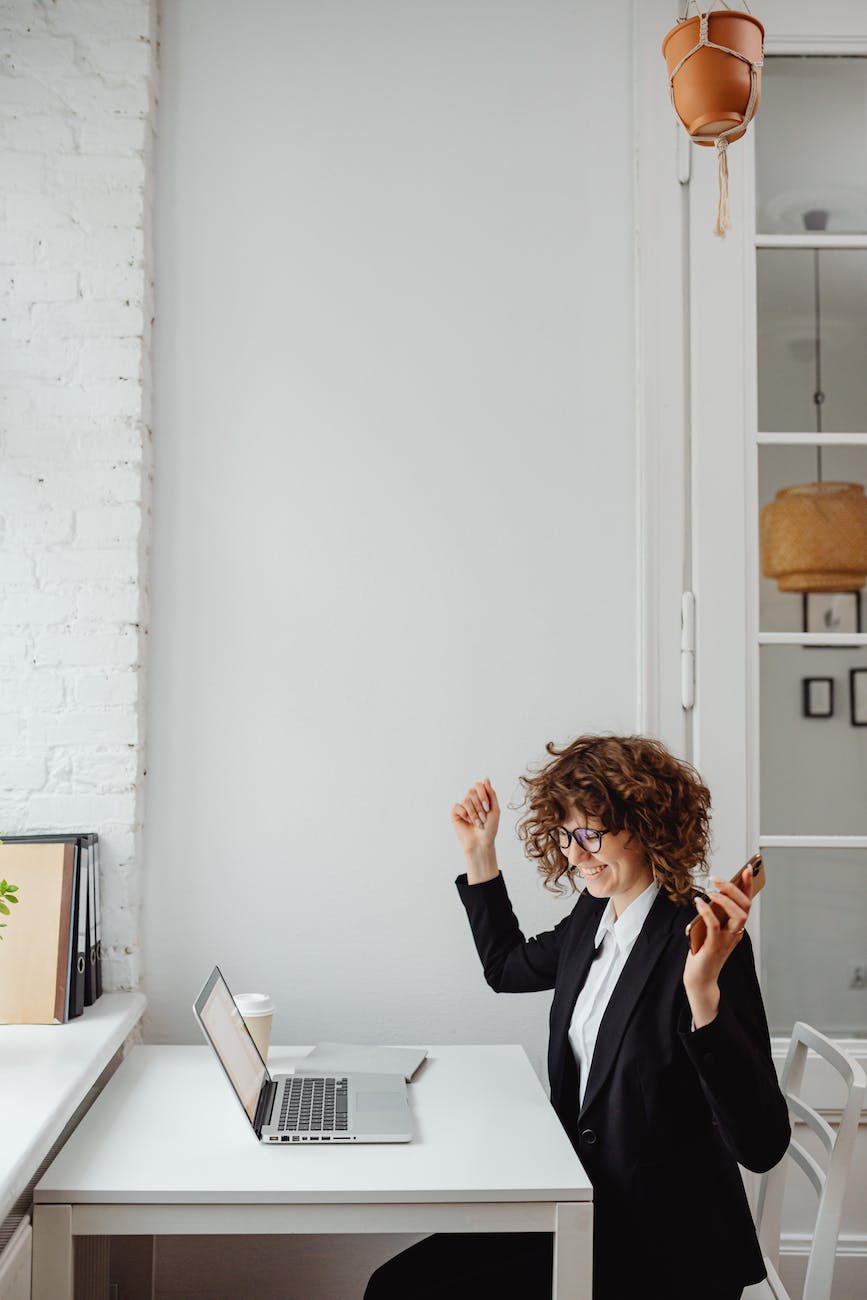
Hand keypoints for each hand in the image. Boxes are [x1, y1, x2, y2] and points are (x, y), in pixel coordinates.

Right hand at [451, 778, 499, 880]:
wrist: (481, 842)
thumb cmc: (490, 828)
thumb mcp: (495, 809)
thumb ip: (491, 793)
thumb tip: (486, 778)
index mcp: (481, 797)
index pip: (479, 785)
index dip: (483, 794)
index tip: (487, 807)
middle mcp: (471, 800)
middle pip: (471, 791)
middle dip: (479, 806)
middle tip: (483, 818)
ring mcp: (463, 806)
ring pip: (466, 800)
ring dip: (474, 813)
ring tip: (477, 823)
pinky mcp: (455, 813)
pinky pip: (458, 806)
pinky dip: (465, 815)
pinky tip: (467, 822)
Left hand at [683, 867, 753, 1027]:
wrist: (700, 978)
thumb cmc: (704, 952)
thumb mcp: (712, 929)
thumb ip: (715, 915)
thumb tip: (712, 893)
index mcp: (736, 928)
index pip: (746, 903)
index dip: (749, 886)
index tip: (748, 868)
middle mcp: (735, 933)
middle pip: (744, 907)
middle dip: (734, 889)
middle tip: (717, 879)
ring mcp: (726, 941)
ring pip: (737, 916)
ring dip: (725, 900)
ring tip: (711, 890)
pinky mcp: (713, 947)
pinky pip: (714, 926)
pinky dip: (708, 912)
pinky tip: (699, 902)